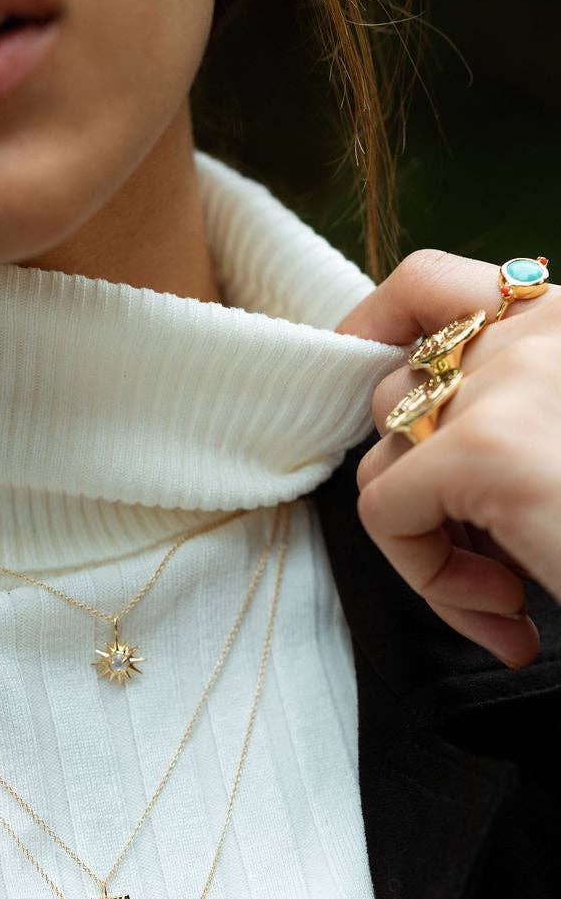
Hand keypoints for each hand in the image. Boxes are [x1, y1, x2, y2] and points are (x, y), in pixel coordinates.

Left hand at [335, 249, 560, 669]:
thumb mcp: (557, 445)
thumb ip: (506, 416)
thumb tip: (406, 446)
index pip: (430, 282)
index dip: (375, 326)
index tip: (357, 376)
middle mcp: (538, 328)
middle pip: (396, 393)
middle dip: (422, 490)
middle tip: (492, 566)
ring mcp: (508, 381)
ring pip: (384, 459)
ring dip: (430, 549)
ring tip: (507, 600)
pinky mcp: (480, 448)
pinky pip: (384, 511)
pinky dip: (427, 575)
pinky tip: (509, 616)